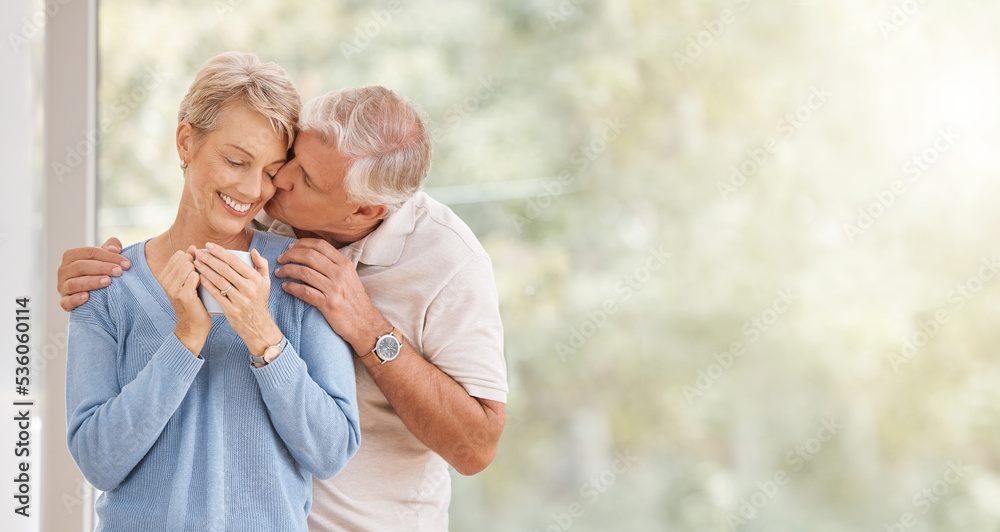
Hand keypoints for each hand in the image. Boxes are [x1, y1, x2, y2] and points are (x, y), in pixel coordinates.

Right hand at [57, 237, 130, 310]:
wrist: (93, 292)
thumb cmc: (99, 269)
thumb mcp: (105, 256)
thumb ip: (111, 246)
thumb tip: (114, 249)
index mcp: (71, 256)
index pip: (89, 252)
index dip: (109, 256)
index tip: (126, 264)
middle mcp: (63, 270)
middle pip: (81, 266)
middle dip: (102, 268)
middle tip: (119, 272)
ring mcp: (63, 287)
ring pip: (73, 284)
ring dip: (91, 282)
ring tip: (107, 281)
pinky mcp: (65, 302)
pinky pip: (66, 302)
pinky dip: (75, 299)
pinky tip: (87, 297)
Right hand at [162, 246, 210, 354]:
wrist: (193, 327)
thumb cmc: (194, 302)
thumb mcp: (188, 281)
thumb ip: (189, 264)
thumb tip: (193, 247)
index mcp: (164, 276)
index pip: (179, 255)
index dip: (192, 259)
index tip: (198, 270)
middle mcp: (165, 281)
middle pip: (184, 258)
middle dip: (197, 263)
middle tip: (202, 277)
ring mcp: (173, 288)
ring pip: (190, 265)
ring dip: (201, 271)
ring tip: (204, 282)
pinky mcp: (184, 295)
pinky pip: (196, 276)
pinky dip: (203, 278)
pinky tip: (207, 286)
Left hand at [194, 243, 281, 357]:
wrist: (258, 326)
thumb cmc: (259, 301)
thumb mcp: (266, 282)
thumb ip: (261, 265)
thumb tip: (253, 251)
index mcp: (256, 279)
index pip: (235, 261)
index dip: (220, 252)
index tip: (209, 245)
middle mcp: (249, 289)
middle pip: (225, 269)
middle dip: (210, 259)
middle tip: (198, 252)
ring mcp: (240, 300)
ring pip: (219, 281)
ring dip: (206, 270)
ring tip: (196, 263)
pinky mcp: (232, 310)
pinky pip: (217, 295)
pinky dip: (208, 285)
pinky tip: (200, 278)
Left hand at [275, 238, 386, 352]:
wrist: (365, 324)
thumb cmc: (354, 301)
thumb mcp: (349, 277)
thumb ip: (334, 265)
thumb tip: (313, 256)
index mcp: (345, 264)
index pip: (320, 245)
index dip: (302, 244)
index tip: (290, 248)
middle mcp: (340, 273)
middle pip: (309, 256)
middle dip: (290, 255)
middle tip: (281, 259)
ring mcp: (334, 288)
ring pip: (303, 272)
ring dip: (287, 270)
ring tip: (279, 273)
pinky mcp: (328, 303)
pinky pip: (304, 291)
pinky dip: (291, 287)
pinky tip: (285, 287)